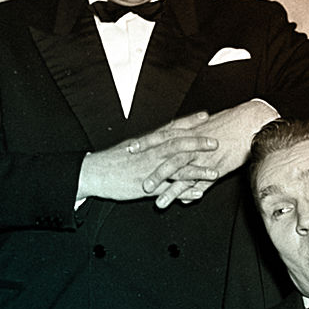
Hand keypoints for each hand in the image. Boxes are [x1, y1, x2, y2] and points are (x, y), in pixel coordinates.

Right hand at [76, 111, 220, 206]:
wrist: (94, 173)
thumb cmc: (112, 160)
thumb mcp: (133, 146)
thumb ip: (150, 143)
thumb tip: (163, 137)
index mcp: (148, 142)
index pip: (171, 128)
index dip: (189, 121)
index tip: (205, 116)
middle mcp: (150, 153)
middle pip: (177, 144)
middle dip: (198, 143)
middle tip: (215, 142)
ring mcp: (150, 169)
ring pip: (177, 168)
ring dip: (197, 170)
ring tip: (215, 172)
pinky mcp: (147, 186)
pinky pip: (169, 189)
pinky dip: (185, 191)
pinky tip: (199, 193)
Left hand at [149, 99, 279, 203]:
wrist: (251, 123)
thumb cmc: (230, 124)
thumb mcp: (207, 130)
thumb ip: (193, 140)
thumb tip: (182, 143)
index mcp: (189, 132)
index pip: (162, 137)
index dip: (145, 143)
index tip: (130, 148)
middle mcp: (193, 144)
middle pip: (167, 156)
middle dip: (150, 168)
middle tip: (137, 178)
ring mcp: (204, 157)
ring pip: (180, 172)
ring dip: (166, 186)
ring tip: (154, 199)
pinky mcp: (216, 167)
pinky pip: (200, 182)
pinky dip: (189, 192)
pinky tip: (180, 202)